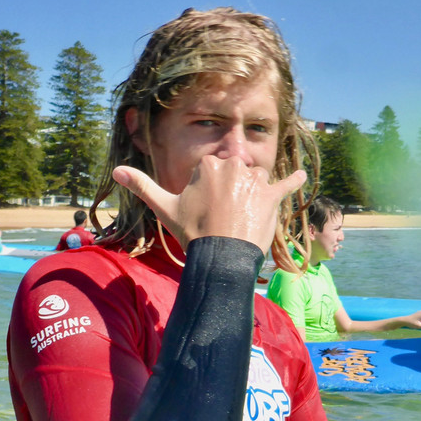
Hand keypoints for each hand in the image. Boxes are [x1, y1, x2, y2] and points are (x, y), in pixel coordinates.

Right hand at [114, 157, 306, 254]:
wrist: (220, 256)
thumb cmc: (192, 232)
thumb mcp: (164, 208)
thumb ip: (142, 185)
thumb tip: (117, 171)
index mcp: (210, 164)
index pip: (214, 171)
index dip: (210, 191)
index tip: (207, 210)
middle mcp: (235, 166)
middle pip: (236, 174)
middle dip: (232, 192)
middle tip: (225, 216)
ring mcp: (256, 182)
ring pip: (256, 181)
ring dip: (254, 193)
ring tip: (246, 215)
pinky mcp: (273, 197)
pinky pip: (288, 184)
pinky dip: (296, 180)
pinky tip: (303, 176)